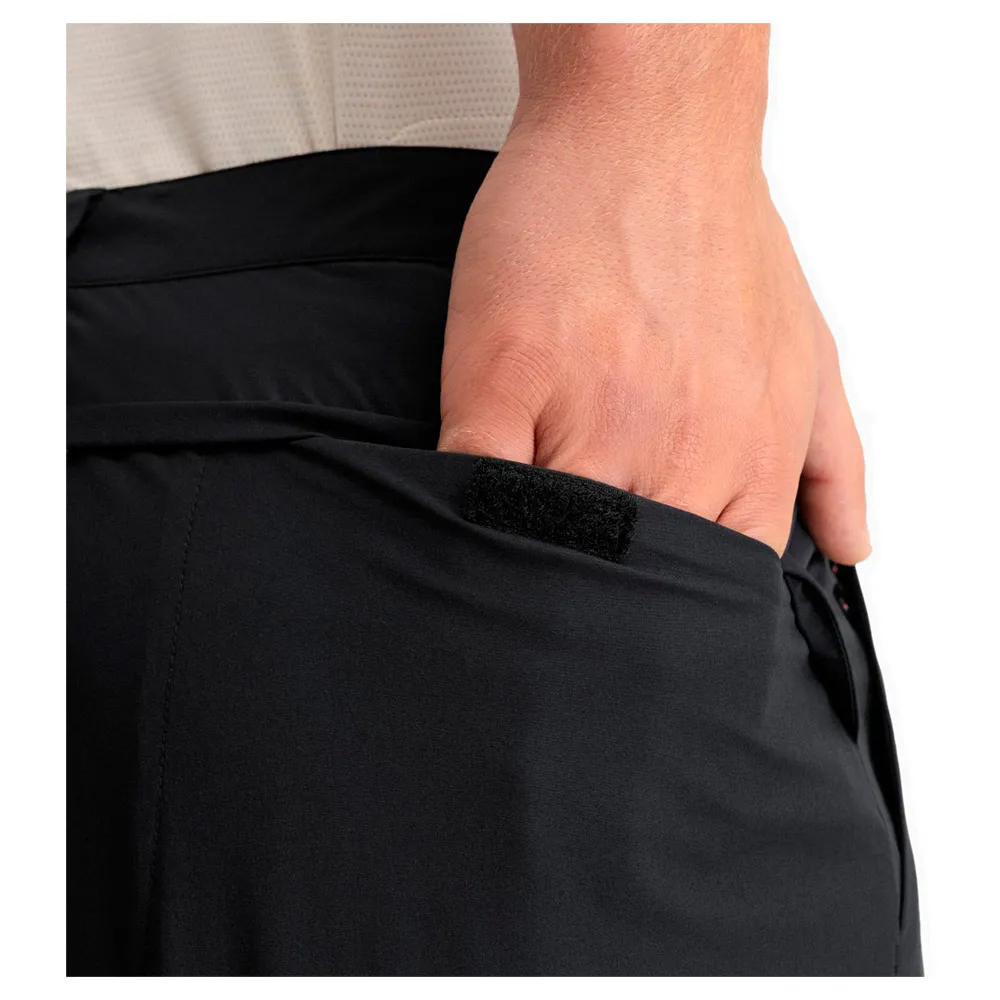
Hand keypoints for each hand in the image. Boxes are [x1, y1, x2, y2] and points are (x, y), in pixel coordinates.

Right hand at [437, 28, 868, 561]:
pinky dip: (463, 514)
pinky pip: (474, 484)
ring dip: (527, 568)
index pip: (711, 585)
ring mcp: (588, 418)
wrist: (647, 135)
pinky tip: (459, 518)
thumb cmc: (716, 238)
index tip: (633, 603)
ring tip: (508, 562)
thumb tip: (848, 543)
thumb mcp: (809, 357)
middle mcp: (676, 451)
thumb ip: (832, 462)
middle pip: (628, 579)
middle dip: (593, 601)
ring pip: (551, 545)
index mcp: (745, 458)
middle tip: (561, 594)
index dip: (668, 607)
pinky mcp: (504, 379)